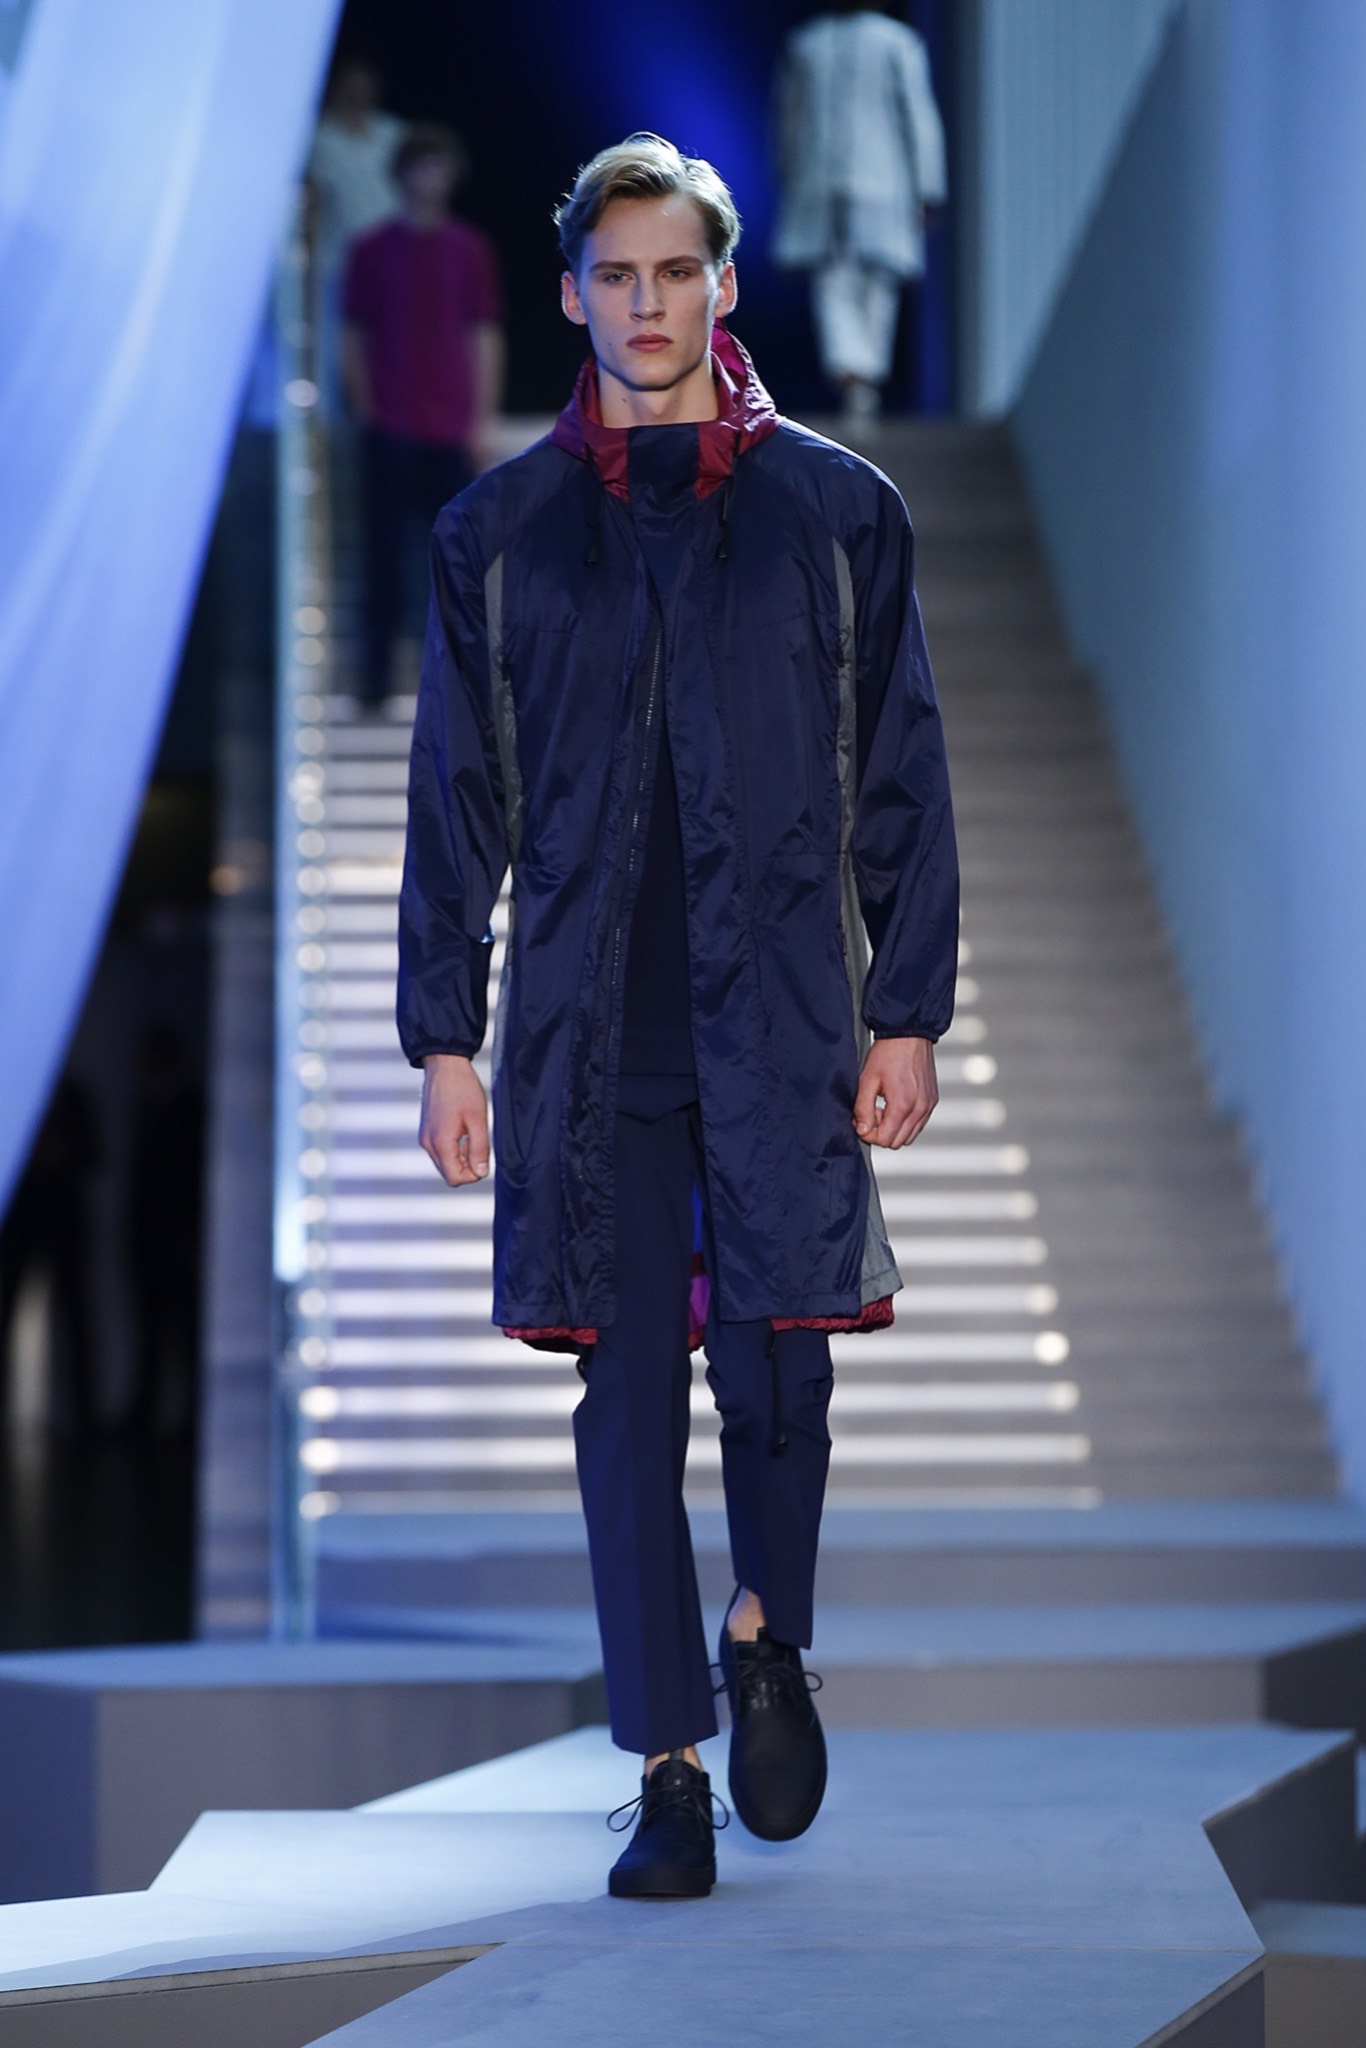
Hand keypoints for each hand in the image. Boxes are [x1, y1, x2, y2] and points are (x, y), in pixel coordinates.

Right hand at [419, 1054, 489, 1183]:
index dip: (473, 1173)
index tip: (482, 1155)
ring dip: (460, 1156)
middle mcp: (428, 1144)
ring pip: (445, 1162)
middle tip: (476, 1140)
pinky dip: (453, 1147)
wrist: (444, 1066)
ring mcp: (425, 1138)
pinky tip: (461, 1129)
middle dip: (467, 1164)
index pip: (455, 1179)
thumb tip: (481, 1172)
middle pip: (449, 1173)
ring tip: (469, 1132)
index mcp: (440, 1143)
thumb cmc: (462, 1088)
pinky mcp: (426, 1131)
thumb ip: (480, 1149)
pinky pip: (440, 1151)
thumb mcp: (478, 1119)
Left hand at [853, 1036, 937, 1148]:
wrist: (909, 1034)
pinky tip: (896, 1104)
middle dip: (881, 1132)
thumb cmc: (887, 1054)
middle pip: (897, 1142)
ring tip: (884, 1107)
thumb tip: (862, 1131)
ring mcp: (928, 1106)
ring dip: (894, 1128)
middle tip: (872, 1112)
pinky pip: (918, 1125)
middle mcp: (920, 1109)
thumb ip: (862, 1109)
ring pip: (909, 1137)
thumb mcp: (867, 1080)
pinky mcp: (932, 1101)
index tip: (862, 1118)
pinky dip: (905, 1121)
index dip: (869, 1133)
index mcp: (903, 1105)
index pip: (884, 1140)